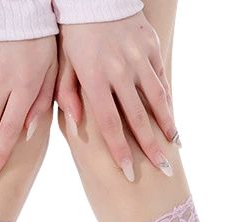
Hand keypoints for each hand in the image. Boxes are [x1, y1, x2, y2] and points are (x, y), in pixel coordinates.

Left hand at [56, 13, 177, 181]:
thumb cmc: (72, 34)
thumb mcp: (62, 63)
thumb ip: (66, 94)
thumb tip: (76, 125)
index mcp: (94, 78)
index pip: (110, 124)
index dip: (120, 151)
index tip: (128, 173)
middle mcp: (119, 70)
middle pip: (138, 118)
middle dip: (151, 147)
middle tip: (163, 169)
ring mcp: (137, 57)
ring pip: (157, 98)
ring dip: (168, 124)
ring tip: (175, 145)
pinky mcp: (150, 45)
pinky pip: (160, 78)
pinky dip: (167, 99)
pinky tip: (171, 116)